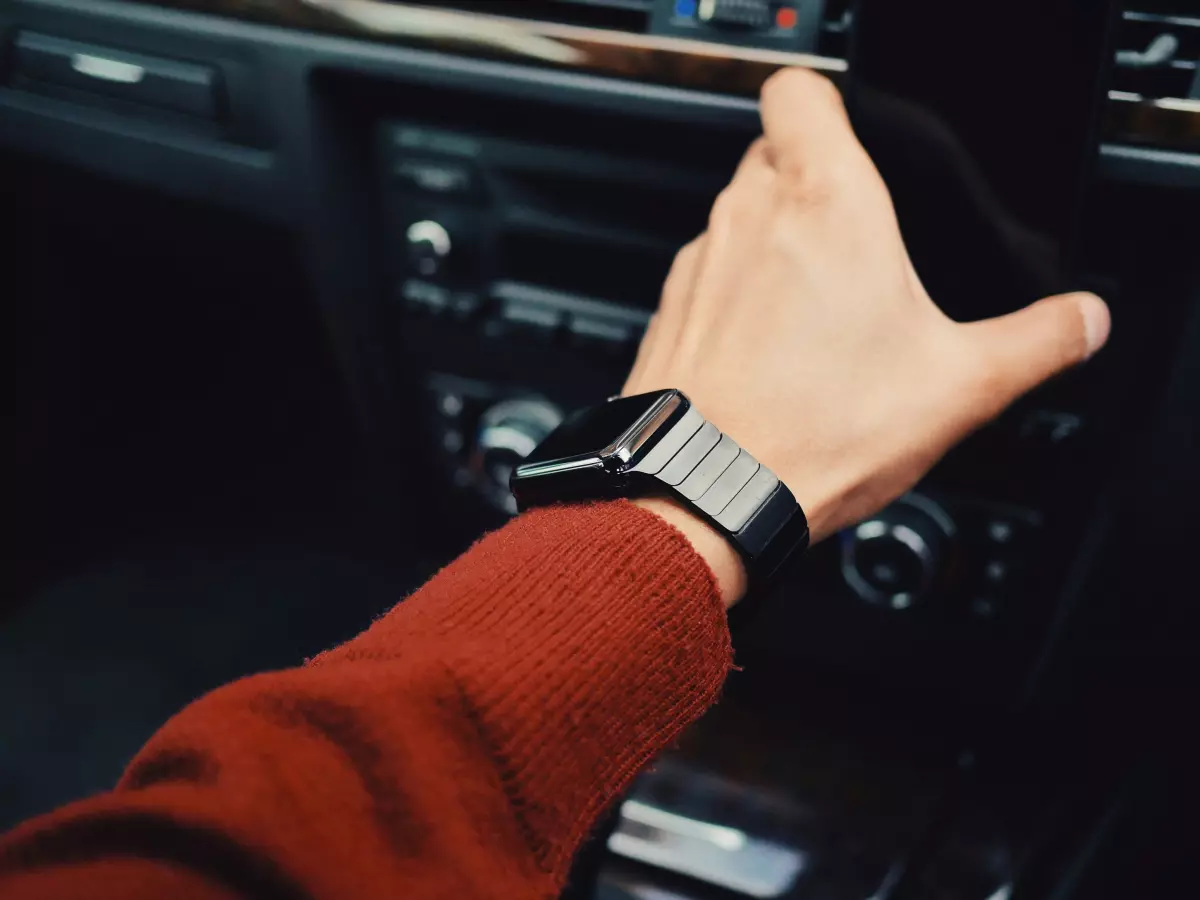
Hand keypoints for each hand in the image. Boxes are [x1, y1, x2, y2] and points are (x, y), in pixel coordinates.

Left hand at [626, 69, 1109, 603]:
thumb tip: (1078, 322)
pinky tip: (774, 354)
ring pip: (741, 217)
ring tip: (822, 318)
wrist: (707, 492)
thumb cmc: (814, 433)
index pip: (799, 92)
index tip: (861, 147)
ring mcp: (702, 262)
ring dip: (777, 245)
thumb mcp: (959, 387)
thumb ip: (1035, 342)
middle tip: (861, 249)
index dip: (829, 107)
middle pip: (777, 154)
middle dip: (817, 186)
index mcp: (826, 202)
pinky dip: (738, 296)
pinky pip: (711, 276)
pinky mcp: (674, 310)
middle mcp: (751, 217)